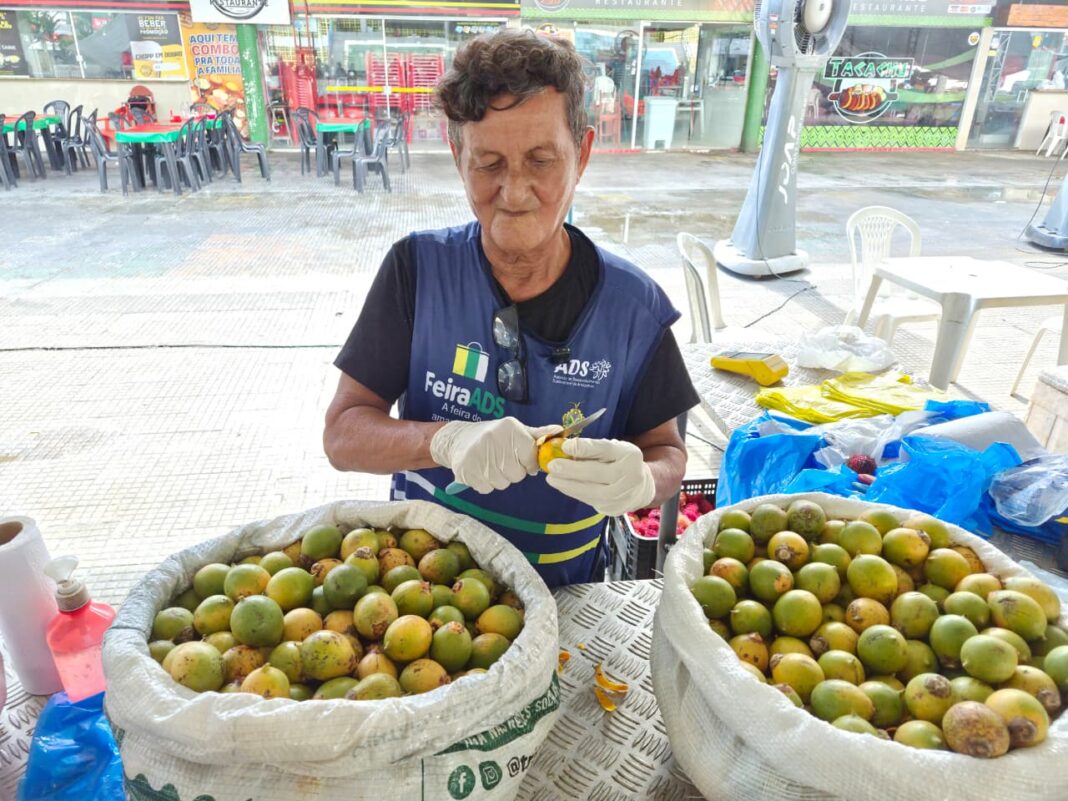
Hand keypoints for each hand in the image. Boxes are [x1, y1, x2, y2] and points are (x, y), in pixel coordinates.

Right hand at [430, 418, 560, 493]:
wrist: (458, 439)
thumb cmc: (494, 436)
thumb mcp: (515, 430)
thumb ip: (537, 434)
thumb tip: (560, 431)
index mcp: (509, 428)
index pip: (530, 456)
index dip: (528, 462)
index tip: (521, 458)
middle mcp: (493, 440)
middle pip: (517, 474)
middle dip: (513, 471)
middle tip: (503, 461)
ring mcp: (478, 456)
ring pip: (502, 483)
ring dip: (500, 478)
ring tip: (491, 464)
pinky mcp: (466, 471)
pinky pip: (487, 488)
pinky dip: (486, 483)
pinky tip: (481, 470)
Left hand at [545, 438, 655, 515]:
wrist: (639, 489)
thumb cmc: (620, 463)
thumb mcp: (613, 449)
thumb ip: (592, 448)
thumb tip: (564, 448)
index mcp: (629, 455)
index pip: (604, 450)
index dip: (584, 448)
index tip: (565, 446)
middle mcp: (629, 475)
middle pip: (597, 472)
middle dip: (571, 469)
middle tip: (552, 465)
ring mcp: (622, 495)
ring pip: (591, 491)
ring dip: (567, 484)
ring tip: (551, 478)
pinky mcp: (613, 509)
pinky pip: (589, 500)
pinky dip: (573, 492)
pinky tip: (562, 486)